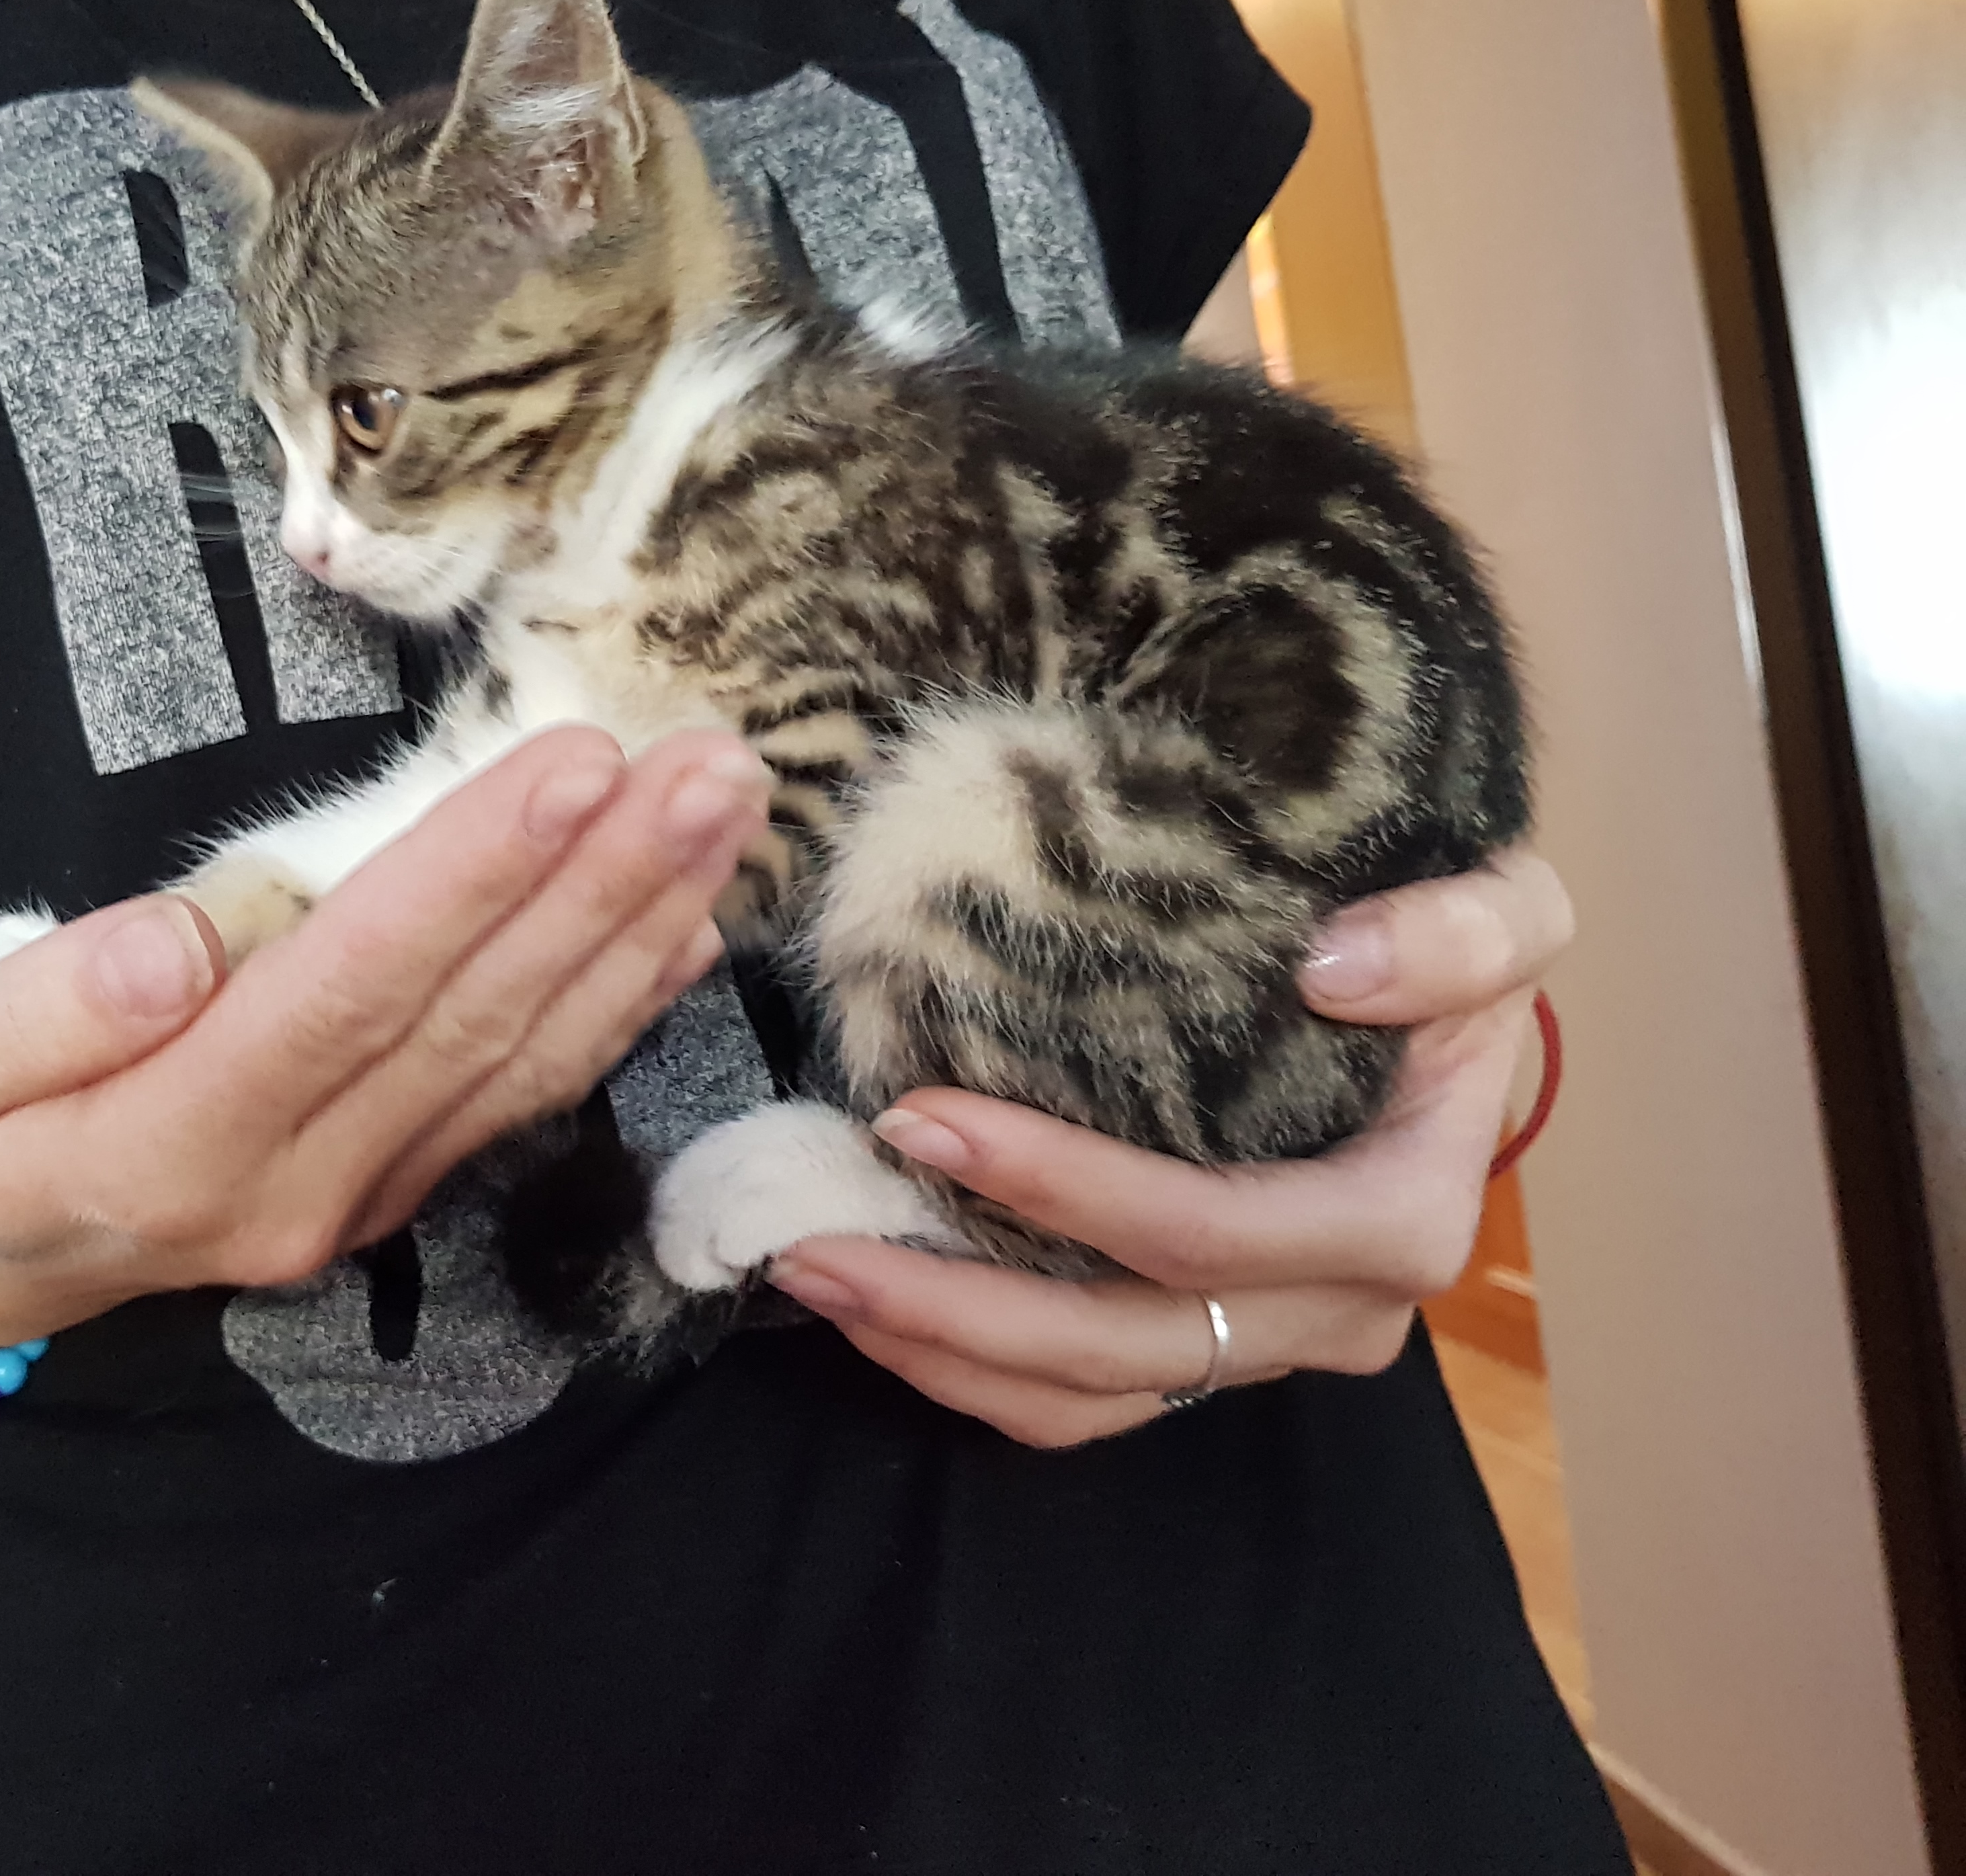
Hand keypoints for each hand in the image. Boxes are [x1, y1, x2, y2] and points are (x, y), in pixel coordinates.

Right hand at [0, 727, 768, 1380]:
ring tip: (727, 808)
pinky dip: (616, 1005)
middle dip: (602, 883)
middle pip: (471, 1017)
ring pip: (522, 1054)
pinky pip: (523, 1092)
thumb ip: (39, 1011)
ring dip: (636, 926)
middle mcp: (299, 1187)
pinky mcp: (400, 1184)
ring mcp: (365, 1196)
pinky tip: (686, 922)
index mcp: (174, 1146)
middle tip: (710, 766)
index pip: (345, 991)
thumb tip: (171, 946)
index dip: (465, 879)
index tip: (572, 768)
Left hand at [767, 851, 1574, 1446]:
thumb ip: (1460, 936)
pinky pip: (1077, 1402)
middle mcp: (1336, 1310)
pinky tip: (871, 1309)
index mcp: (1399, 1218)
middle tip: (808, 1237)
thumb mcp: (1508, 913)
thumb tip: (1339, 969)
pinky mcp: (1204, 1348)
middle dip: (955, 1302)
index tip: (917, 1113)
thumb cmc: (1452, 950)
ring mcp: (1264, 1344)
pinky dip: (968, 1371)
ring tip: (808, 1277)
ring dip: (939, 1351)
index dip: (1060, 1189)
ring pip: (1088, 1395)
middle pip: (1126, 1342)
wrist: (1438, 1007)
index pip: (1209, 1228)